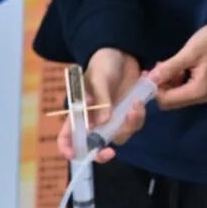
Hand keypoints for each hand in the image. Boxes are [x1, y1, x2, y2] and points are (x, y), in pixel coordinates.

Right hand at [58, 48, 142, 163]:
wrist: (123, 53)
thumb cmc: (102, 63)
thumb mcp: (98, 78)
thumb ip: (101, 100)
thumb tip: (104, 122)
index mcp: (79, 114)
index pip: (67, 137)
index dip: (68, 149)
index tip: (74, 155)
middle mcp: (94, 122)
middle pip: (93, 147)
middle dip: (101, 154)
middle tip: (110, 152)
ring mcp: (111, 120)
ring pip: (118, 138)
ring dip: (128, 127)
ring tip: (135, 106)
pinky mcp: (127, 115)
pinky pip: (133, 126)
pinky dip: (138, 117)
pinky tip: (139, 101)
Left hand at [150, 18, 206, 109]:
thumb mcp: (189, 52)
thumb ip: (169, 68)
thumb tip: (150, 79)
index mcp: (198, 91)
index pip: (167, 101)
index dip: (154, 90)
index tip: (147, 75)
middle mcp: (199, 97)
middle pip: (169, 102)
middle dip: (159, 88)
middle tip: (152, 70)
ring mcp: (201, 94)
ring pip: (173, 97)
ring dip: (165, 83)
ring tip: (162, 66)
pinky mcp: (200, 88)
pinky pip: (180, 91)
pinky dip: (172, 81)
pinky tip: (172, 68)